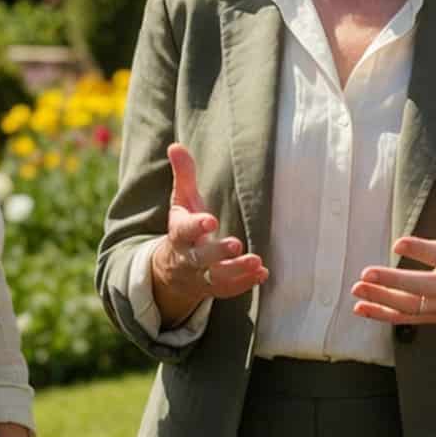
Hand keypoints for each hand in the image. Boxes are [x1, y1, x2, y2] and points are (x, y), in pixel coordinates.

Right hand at [149, 143, 265, 324]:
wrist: (172, 270)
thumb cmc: (183, 228)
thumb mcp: (181, 201)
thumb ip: (183, 175)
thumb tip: (175, 146)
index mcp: (178, 234)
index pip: (184, 230)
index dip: (196, 225)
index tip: (210, 220)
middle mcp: (188, 258)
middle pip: (200, 258)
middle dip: (217, 252)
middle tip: (236, 244)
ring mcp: (200, 276)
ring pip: (216, 278)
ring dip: (236, 271)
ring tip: (257, 262)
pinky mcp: (213, 289)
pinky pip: (227, 290)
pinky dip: (244, 284)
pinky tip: (262, 274)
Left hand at [350, 167, 435, 344]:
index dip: (420, 250)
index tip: (398, 242)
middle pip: (421, 287)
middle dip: (393, 281)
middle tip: (366, 273)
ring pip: (409, 306)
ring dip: (381, 299)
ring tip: (357, 288)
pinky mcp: (431, 317)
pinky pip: (404, 319)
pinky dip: (381, 315)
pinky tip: (360, 307)